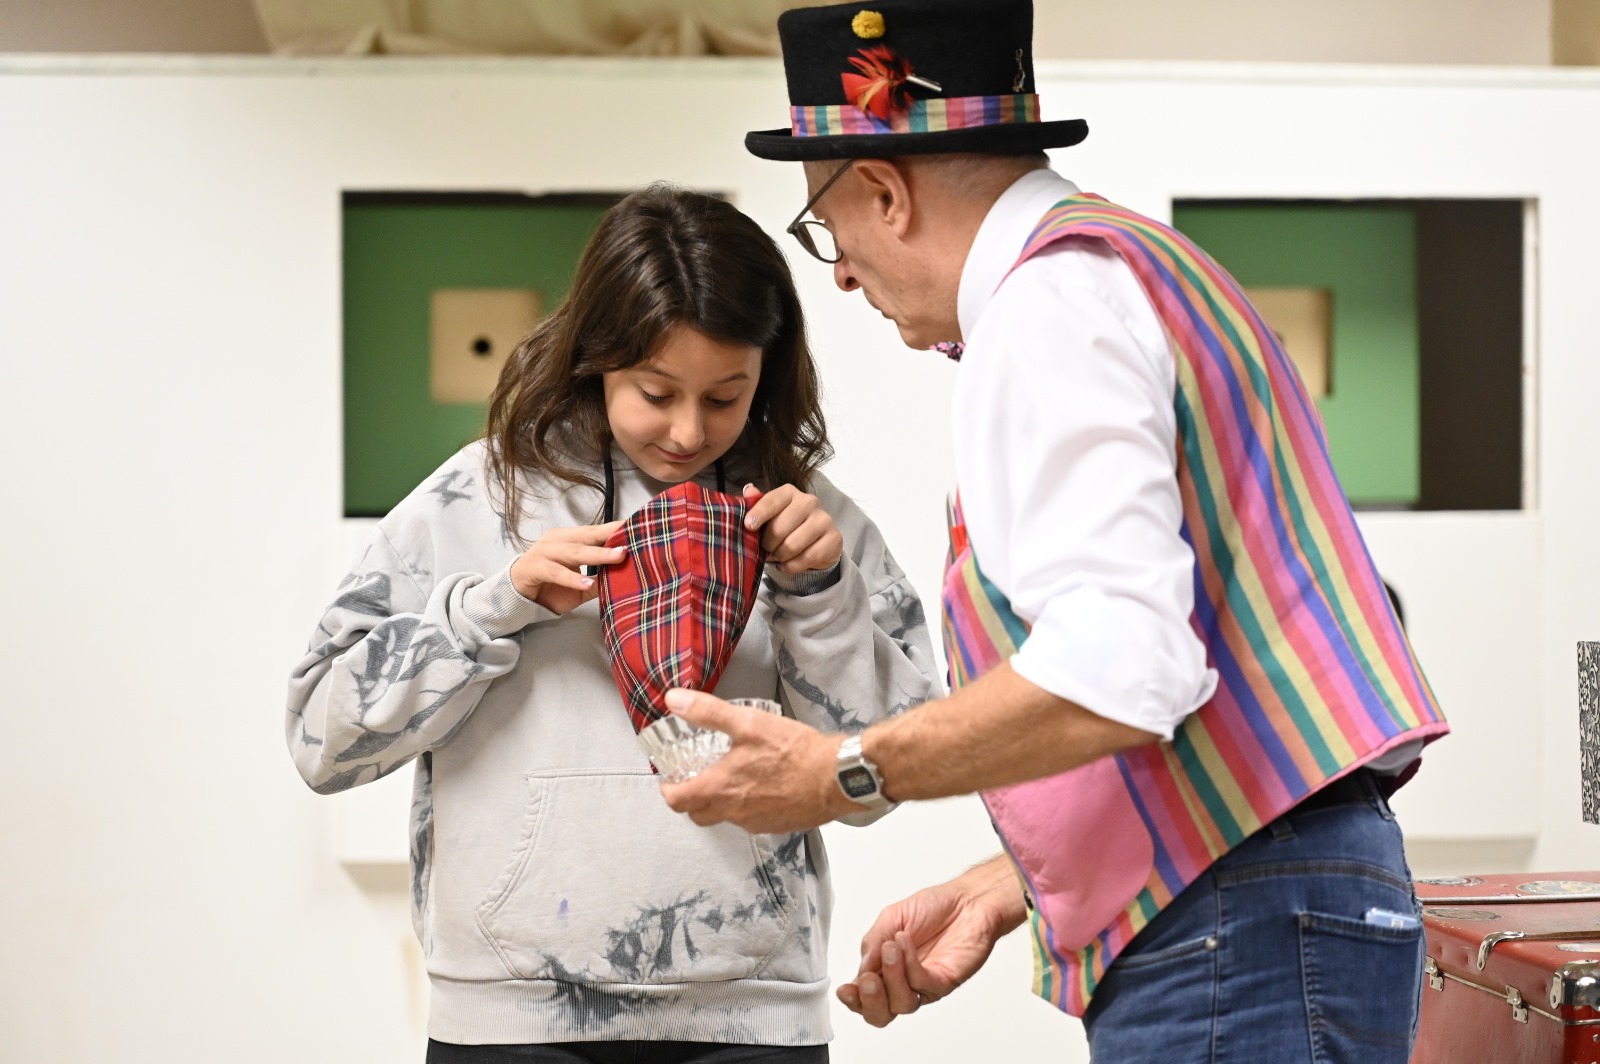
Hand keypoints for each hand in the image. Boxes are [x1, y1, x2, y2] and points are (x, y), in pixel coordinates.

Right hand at [509, 520, 625, 614]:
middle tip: (633, 538)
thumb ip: (600, 580)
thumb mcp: (581, 586)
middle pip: (587, 536)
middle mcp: (557, 540)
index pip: (596, 532)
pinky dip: (573, 578)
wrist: (517, 596)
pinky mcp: (534, 568)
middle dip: (611, 536)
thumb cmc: (552, 586)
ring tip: (617, 557)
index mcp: (569, 538)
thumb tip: (627, 578)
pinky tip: (588, 583)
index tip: (637, 526)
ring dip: (597, 554)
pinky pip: (556, 572)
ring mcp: (544, 552)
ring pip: (574, 551)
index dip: (616, 529)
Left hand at [657, 688, 855, 833]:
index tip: (670, 778)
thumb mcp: (747, 722)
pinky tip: (762, 786)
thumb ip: (707, 712)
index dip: (668, 790)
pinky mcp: (777, 826)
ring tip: (732, 777)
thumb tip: (674, 700)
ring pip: (726, 818)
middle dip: (691, 800)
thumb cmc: (794, 751)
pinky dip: (747, 806)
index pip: (677, 801)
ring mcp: (756, 823)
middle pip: (698, 815)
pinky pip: (751, 820)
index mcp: (720, 788)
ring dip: (721, 802)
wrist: (836, 777)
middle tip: (696, 779)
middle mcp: (734, 812)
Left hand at [743, 483, 842, 573]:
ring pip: (792, 545)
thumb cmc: (787, 525)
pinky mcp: (834, 539)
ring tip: (777, 556)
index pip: (772, 500)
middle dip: (768, 544)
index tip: (749, 526)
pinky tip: (787, 564)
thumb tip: (748, 491)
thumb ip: (758, 503)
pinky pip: (806, 558)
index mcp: (790, 492)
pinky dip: (791, 566)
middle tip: (766, 549)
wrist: (817, 541)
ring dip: (779, 556)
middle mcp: (809, 502)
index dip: (759, 513)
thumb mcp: (770, 514)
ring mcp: (824, 520)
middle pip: (780, 528)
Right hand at [837, 858, 1025, 1027]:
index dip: (852, 999)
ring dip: (891, 976)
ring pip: (902, 1003)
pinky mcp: (944, 981)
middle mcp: (903, 982)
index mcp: (884, 969)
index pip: (863, 996)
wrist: (967, 900)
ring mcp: (924, 985)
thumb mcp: (892, 918)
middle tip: (867, 980)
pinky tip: (905, 943)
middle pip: (881, 1014)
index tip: (844, 989)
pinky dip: (910, 964)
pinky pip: (923, 984)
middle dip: (869, 1001)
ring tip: (891, 947)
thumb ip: (873, 942)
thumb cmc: (932, 908)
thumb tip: (861, 967)